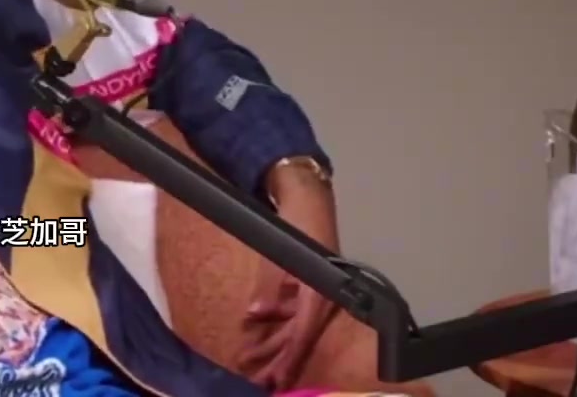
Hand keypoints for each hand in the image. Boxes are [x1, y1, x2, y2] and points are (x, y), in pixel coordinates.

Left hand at [237, 169, 339, 389]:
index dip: (292, 356)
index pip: (305, 330)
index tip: (281, 378)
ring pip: (295, 328)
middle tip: (264, 384)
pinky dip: (277, 327)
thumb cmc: (297, 222)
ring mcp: (314, 292)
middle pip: (299, 336)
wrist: (307, 198)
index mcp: (320, 290)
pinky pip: (293, 313)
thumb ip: (270, 286)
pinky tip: (260, 340)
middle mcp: (320, 296)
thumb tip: (256, 314)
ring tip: (258, 371)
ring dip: (277, 348)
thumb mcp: (280, 254)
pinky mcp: (307, 287)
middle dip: (282, 360)